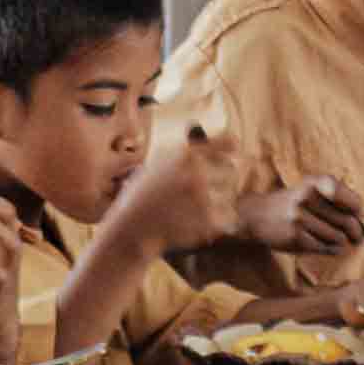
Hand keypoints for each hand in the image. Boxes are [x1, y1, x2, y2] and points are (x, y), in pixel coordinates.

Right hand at [113, 125, 242, 252]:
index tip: (233, 155)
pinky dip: (218, 221)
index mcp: (185, 154)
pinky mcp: (207, 220)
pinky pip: (228, 217)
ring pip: (230, 196)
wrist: (130, 229)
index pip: (229, 142)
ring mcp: (203, 197)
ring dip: (218, 203)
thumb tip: (207, 135)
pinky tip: (198, 222)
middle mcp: (196, 172)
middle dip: (221, 182)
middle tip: (204, 192)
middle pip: (231, 171)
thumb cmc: (141, 196)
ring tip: (194, 209)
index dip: (233, 148)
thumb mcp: (157, 163)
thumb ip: (183, 150)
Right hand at [237, 175, 363, 252]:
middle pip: (348, 222)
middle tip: (357, 236)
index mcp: (316, 183)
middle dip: (355, 232)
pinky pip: (325, 248)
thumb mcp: (310, 189)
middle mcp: (308, 198)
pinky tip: (328, 247)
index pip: (352, 200)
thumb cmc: (291, 204)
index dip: (357, 210)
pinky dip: (331, 250)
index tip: (356, 214)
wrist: (256, 216)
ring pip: (338, 238)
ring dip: (341, 242)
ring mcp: (301, 218)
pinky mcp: (296, 237)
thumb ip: (336, 198)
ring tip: (338, 241)